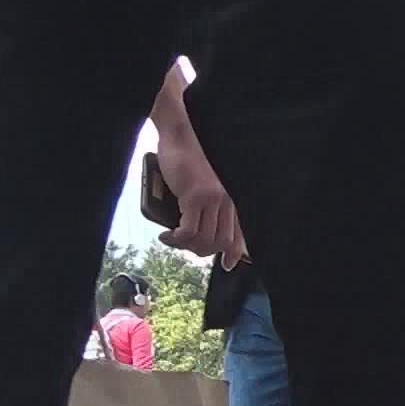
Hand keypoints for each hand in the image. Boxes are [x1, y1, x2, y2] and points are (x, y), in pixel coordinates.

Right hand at [154, 130, 245, 267]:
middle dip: (201, 251)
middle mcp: (225, 202)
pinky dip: (176, 239)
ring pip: (204, 239)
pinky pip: (188, 231)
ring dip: (185, 246)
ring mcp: (211, 200)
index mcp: (230, 202)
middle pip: (220, 242)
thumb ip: (206, 208)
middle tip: (182, 244)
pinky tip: (166, 235)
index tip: (228, 266)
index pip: (238, 234)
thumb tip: (195, 233)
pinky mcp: (194, 197)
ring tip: (171, 239)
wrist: (180, 139)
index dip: (234, 254)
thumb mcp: (202, 188)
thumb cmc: (188, 163)